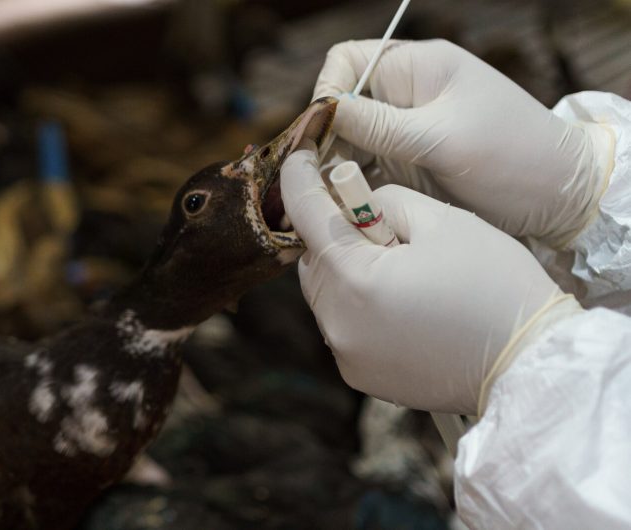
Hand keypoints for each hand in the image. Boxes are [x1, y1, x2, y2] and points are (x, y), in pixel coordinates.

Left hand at [281, 148, 579, 413]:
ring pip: (325, 294)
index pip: (305, 215)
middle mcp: (339, 322)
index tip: (300, 159)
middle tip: (375, 223)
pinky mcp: (360, 375)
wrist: (530, 362)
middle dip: (334, 234)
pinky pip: (343, 326)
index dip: (299, 179)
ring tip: (397, 266)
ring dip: (345, 272)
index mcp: (355, 279)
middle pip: (313, 260)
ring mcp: (347, 354)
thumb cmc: (494, 284)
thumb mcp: (441, 220)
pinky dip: (357, 307)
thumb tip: (357, 204)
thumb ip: (384, 200)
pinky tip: (400, 302)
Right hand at [314, 39, 614, 246]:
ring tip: (324, 195)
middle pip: (342, 105)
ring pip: (349, 141)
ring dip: (334, 165)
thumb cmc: (511, 156)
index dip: (328, 91)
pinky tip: (341, 204)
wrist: (558, 198)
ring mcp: (406, 133)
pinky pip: (365, 169)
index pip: (349, 62)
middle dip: (325, 136)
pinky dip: (351, 185)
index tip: (324, 130)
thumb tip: (324, 111)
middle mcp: (406, 97)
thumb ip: (380, 126)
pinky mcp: (408, 166)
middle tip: (314, 174)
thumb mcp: (441, 139)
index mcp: (418, 70)